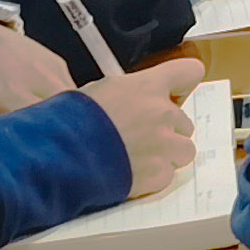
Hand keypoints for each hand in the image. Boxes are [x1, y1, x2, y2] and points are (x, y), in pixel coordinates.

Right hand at [81, 58, 206, 197]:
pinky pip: (167, 175)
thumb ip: (128, 92)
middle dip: (167, 130)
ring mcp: (163, 145)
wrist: (60, 155)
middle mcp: (162, 114)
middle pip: (185, 122)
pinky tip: (131, 173)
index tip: (174, 94)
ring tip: (139, 157)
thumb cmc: (73, 120)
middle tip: (141, 136)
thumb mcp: (100, 90)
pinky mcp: (158, 174)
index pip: (189, 72)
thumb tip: (133, 98)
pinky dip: (154, 177)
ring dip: (168, 154)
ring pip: (184, 150)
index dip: (182, 85)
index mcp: (149, 87)